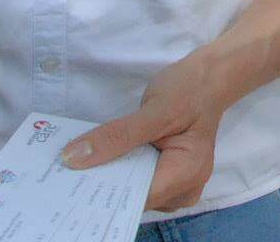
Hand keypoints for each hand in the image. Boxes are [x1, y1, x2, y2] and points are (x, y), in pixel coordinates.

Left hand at [63, 53, 229, 210]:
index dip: (104, 189)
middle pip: (133, 199)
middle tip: (69, 168)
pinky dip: (121, 173)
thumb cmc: (189, 90)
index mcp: (187, 173)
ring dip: (110, 178)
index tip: (71, 177)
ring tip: (83, 162)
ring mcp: (178, 188)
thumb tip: (72, 159)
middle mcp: (185, 190)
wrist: (210, 80)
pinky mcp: (169, 180)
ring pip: (133, 194)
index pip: (136, 196)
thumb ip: (115, 136)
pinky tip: (104, 160)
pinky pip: (138, 184)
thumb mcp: (153, 109)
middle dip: (104, 184)